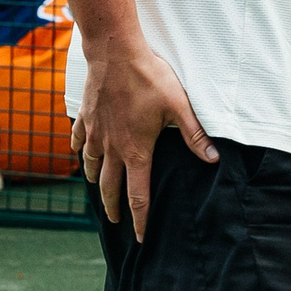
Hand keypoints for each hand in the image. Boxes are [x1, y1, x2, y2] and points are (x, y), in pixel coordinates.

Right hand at [74, 41, 216, 240]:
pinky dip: (79, 150)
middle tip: (115, 222)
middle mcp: (111, 147)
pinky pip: (78, 140)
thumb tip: (212, 159)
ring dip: (94, 180)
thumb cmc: (149, 78)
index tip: (140, 238)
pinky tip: (80, 151)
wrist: (114, 53)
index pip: (137, 195)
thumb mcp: (179, 106)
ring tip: (98, 188)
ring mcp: (94, 132)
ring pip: (90, 165)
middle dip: (113, 208)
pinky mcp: (85, 117)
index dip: (140, 219)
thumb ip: (194, 135)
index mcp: (136, 151)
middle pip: (108, 187)